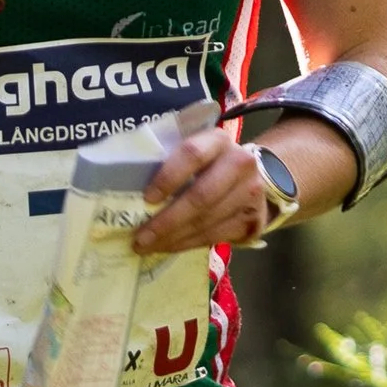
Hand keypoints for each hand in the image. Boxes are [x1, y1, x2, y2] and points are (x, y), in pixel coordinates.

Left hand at [130, 125, 284, 256]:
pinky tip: (170, 246)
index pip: (192, 155)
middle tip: (140, 238)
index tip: (147, 198)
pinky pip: (216, 236)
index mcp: (218, 140)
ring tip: (148, 246)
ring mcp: (250, 193)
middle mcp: (240, 164)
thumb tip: (128, 188)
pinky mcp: (254, 219)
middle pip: (201, 197)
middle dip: (167, 221)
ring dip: (174, 238)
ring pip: (207, 221)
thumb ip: (170, 161)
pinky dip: (188, 243)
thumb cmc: (210, 163)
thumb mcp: (195, 151)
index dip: (168, 177)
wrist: (257, 176)